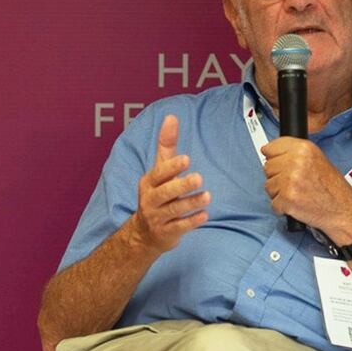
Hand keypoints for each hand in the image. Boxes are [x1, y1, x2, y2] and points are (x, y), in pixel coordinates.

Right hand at [130, 115, 210, 252]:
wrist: (144, 233)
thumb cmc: (156, 195)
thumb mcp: (159, 171)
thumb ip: (166, 145)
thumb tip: (171, 117)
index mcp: (149, 183)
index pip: (159, 173)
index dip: (172, 167)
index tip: (186, 159)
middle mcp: (151, 200)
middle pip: (165, 192)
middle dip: (181, 185)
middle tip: (199, 178)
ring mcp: (158, 218)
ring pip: (174, 210)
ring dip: (191, 203)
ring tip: (207, 196)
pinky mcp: (166, 233)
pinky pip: (179, 227)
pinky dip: (192, 221)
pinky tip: (204, 215)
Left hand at [260, 137, 351, 242]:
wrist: (343, 209)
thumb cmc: (332, 188)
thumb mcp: (317, 159)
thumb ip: (294, 153)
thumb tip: (268, 152)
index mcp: (303, 149)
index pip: (270, 148)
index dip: (273, 158)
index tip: (278, 163)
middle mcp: (296, 162)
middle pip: (267, 167)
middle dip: (277, 177)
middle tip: (295, 183)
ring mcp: (290, 181)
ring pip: (268, 186)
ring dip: (279, 193)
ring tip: (298, 193)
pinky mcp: (287, 199)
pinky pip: (273, 203)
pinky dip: (282, 207)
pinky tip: (296, 204)